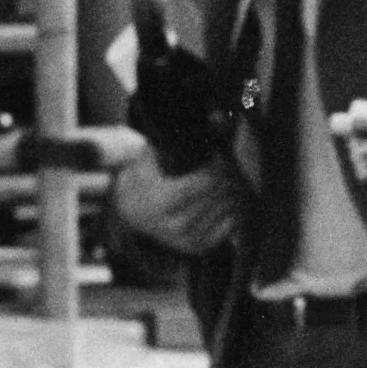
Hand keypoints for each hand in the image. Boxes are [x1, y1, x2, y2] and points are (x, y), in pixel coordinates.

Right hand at [110, 140, 239, 254]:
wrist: (130, 211)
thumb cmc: (143, 178)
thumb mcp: (149, 156)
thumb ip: (173, 141)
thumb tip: (213, 119)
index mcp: (163, 201)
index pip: (207, 181)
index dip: (220, 165)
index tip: (221, 155)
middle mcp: (177, 225)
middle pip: (221, 194)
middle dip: (230, 175)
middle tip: (232, 163)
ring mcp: (190, 239)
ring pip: (230, 208)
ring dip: (236, 190)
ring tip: (232, 177)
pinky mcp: (201, 247)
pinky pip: (232, 224)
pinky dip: (236, 208)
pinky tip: (230, 196)